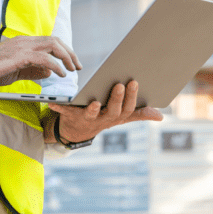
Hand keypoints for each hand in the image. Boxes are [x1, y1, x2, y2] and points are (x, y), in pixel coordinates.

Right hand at [0, 36, 80, 86]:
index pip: (50, 42)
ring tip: (72, 69)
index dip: (64, 51)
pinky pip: (44, 58)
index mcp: (24, 43)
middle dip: (69, 53)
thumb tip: (48, 72)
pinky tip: (59, 73)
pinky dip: (55, 65)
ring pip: (53, 45)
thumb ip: (33, 70)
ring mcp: (23, 47)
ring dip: (66, 57)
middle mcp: (25, 41)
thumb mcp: (16, 70)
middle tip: (77, 67)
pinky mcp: (20, 56)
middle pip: (55, 41)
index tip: (71, 63)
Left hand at [48, 80, 163, 143]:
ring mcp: (86, 118)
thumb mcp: (121, 116)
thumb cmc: (102, 117)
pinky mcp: (69, 116)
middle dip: (116, 99)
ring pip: (91, 115)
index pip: (127, 109)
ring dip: (92, 109)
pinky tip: (52, 102)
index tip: (133, 82)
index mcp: (116, 116)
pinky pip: (64, 112)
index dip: (131, 98)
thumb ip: (139, 114)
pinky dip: (58, 107)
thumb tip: (160, 116)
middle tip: (120, 85)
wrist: (76, 131)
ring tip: (94, 102)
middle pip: (112, 111)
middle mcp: (103, 119)